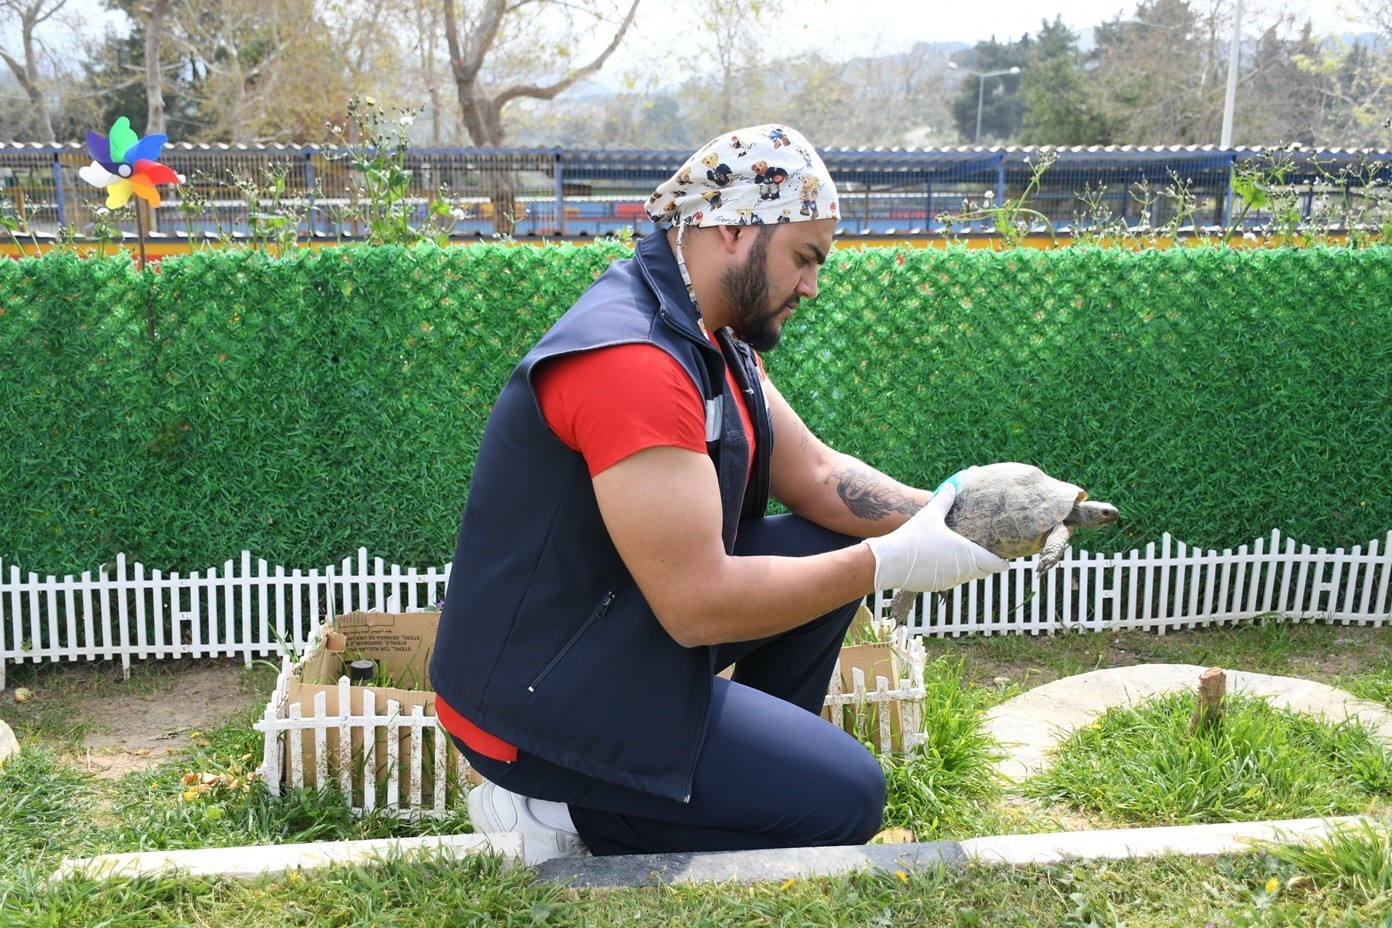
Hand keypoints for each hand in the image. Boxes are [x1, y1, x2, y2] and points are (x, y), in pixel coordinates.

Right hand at [863, 476, 1007, 591]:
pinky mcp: (937, 586)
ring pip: (967, 576)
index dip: (1003, 561)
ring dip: (970, 568)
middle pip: (984, 571)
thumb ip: (944, 500)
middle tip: (988, 551)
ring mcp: (950, 581)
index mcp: (968, 555)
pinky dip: (954, 572)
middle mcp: (962, 571)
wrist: (890, 562)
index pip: (996, 565)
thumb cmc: (914, 538)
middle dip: (987, 563)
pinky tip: (945, 561)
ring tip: (968, 555)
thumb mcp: (930, 515)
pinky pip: (952, 579)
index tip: (1007, 558)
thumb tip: (952, 485)